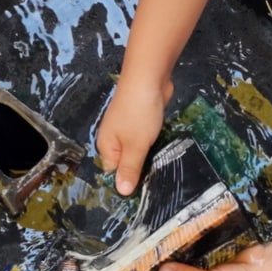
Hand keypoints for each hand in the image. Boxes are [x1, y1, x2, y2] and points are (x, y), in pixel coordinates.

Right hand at [95, 74, 171, 195]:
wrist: (149, 78)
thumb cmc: (138, 114)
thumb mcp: (134, 146)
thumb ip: (130, 169)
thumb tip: (121, 192)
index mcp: (106, 146)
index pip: (113, 172)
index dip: (127, 181)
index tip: (144, 191)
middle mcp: (114, 138)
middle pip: (125, 162)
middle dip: (140, 169)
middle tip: (157, 181)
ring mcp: (127, 128)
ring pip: (138, 150)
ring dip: (149, 155)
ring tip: (163, 167)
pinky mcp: (141, 120)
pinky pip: (146, 139)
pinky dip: (154, 143)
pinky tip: (165, 148)